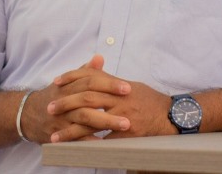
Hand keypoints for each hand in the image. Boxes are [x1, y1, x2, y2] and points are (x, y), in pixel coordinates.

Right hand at [20, 54, 132, 142]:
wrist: (26, 115)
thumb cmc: (53, 96)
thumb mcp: (67, 82)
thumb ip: (85, 71)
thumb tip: (100, 57)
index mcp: (69, 86)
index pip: (90, 81)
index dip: (108, 83)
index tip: (126, 87)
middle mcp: (65, 100)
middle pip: (88, 97)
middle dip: (110, 99)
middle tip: (129, 102)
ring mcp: (62, 117)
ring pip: (84, 117)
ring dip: (105, 121)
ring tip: (124, 125)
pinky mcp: (59, 133)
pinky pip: (76, 138)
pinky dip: (90, 140)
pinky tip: (106, 142)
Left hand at [46, 55, 174, 141]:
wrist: (171, 115)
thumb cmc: (150, 99)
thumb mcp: (130, 84)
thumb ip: (110, 80)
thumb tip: (94, 71)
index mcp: (117, 85)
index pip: (90, 77)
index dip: (72, 78)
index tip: (56, 83)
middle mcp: (119, 98)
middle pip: (87, 98)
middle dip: (66, 104)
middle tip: (49, 109)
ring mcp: (123, 116)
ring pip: (92, 121)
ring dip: (71, 130)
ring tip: (55, 136)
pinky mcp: (128, 133)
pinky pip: (105, 141)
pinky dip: (91, 145)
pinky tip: (77, 151)